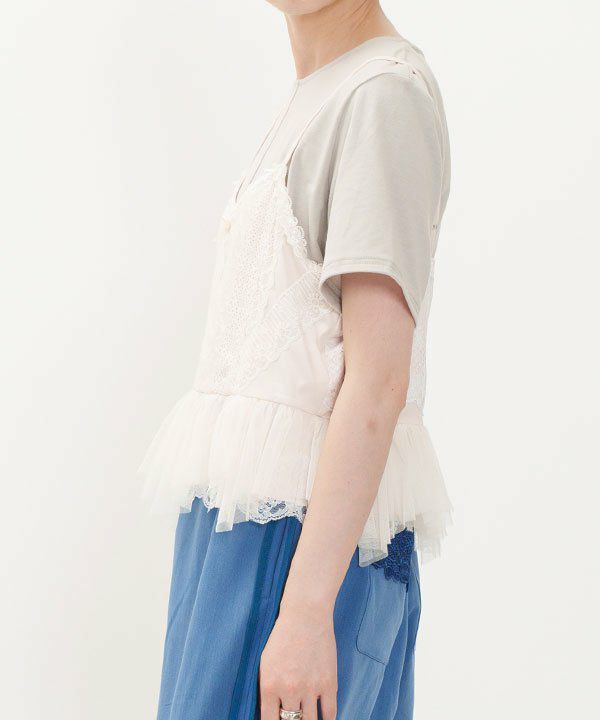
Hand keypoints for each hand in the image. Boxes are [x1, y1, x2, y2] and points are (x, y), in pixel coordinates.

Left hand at [259, 601, 337, 719]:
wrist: (305, 614)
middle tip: (293, 718)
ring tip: (306, 718)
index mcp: (269, 686)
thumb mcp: (265, 663)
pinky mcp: (329, 683)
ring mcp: (311, 688)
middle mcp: (290, 690)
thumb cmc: (282, 636)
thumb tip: (272, 713)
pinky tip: (323, 719)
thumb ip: (268, 690)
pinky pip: (330, 714)